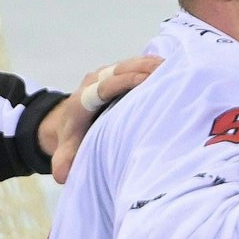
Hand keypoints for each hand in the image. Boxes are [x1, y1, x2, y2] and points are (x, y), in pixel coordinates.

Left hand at [43, 55, 163, 182]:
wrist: (72, 123)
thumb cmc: (75, 140)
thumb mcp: (67, 152)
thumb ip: (64, 162)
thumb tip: (62, 175)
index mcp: (82, 101)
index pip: (103, 87)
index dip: (123, 82)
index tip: (144, 80)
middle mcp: (94, 83)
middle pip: (119, 70)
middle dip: (143, 68)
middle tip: (167, 68)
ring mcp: (107, 76)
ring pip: (129, 64)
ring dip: (151, 64)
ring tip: (175, 65)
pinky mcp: (118, 74)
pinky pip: (135, 66)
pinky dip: (153, 66)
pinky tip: (173, 67)